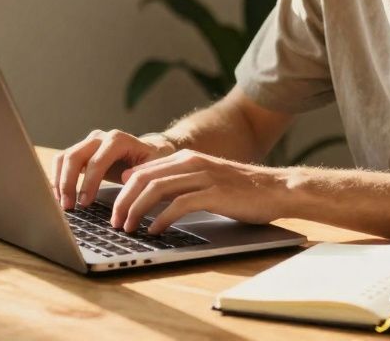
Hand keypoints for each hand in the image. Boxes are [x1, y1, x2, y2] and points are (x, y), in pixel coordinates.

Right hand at [52, 129, 175, 209]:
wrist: (150, 151)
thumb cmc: (153, 162)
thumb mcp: (154, 167)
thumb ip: (141, 172)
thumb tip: (124, 179)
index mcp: (118, 140)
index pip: (97, 160)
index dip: (89, 182)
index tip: (85, 203)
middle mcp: (100, 137)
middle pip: (75, 156)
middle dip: (68, 182)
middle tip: (69, 206)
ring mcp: (88, 143)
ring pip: (65, 157)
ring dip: (59, 181)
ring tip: (63, 204)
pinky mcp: (81, 151)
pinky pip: (62, 161)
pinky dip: (57, 178)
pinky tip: (59, 196)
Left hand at [109, 150, 288, 234]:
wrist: (276, 189)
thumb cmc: (241, 189)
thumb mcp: (205, 179)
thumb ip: (178, 181)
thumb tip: (146, 193)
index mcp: (186, 158)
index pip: (143, 171)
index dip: (123, 191)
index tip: (113, 210)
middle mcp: (191, 163)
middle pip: (144, 179)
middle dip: (124, 202)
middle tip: (115, 222)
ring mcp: (203, 177)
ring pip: (156, 190)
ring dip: (137, 210)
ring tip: (128, 228)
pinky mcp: (214, 193)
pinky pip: (179, 205)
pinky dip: (162, 218)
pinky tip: (154, 230)